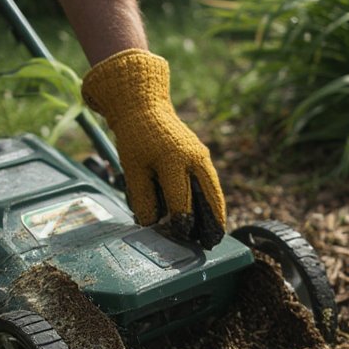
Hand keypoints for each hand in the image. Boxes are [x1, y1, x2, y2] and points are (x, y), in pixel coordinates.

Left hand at [82, 49, 225, 247]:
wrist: (143, 104)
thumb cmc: (135, 137)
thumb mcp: (132, 168)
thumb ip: (142, 197)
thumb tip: (152, 225)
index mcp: (173, 161)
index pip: (181, 200)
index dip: (181, 222)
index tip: (180, 237)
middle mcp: (194, 159)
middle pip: (207, 197)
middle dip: (210, 222)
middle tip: (210, 243)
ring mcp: (201, 157)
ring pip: (212, 191)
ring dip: (215, 214)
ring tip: (216, 235)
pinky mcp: (202, 156)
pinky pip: (209, 183)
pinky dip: (212, 200)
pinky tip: (211, 215)